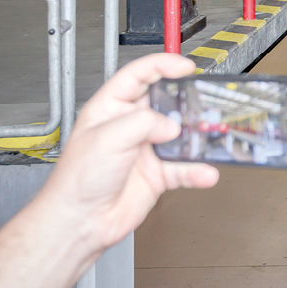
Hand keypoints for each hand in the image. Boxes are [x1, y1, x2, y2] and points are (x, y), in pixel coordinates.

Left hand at [0, 54, 217, 287]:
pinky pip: (184, 168)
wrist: (80, 221)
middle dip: (185, 101)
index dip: (162, 66)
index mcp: (110, 108)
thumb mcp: (108, 138)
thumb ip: (143, 123)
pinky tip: (205, 171)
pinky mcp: (157, 175)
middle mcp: (129, 126)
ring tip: (209, 135)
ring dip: (196, 138)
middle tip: (203, 101)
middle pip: (165, 103)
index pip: (138, 76)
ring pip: (180, 136)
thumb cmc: (77, 179)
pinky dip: (197, 171)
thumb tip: (170, 124)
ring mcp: (145, 150)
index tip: (184, 66)